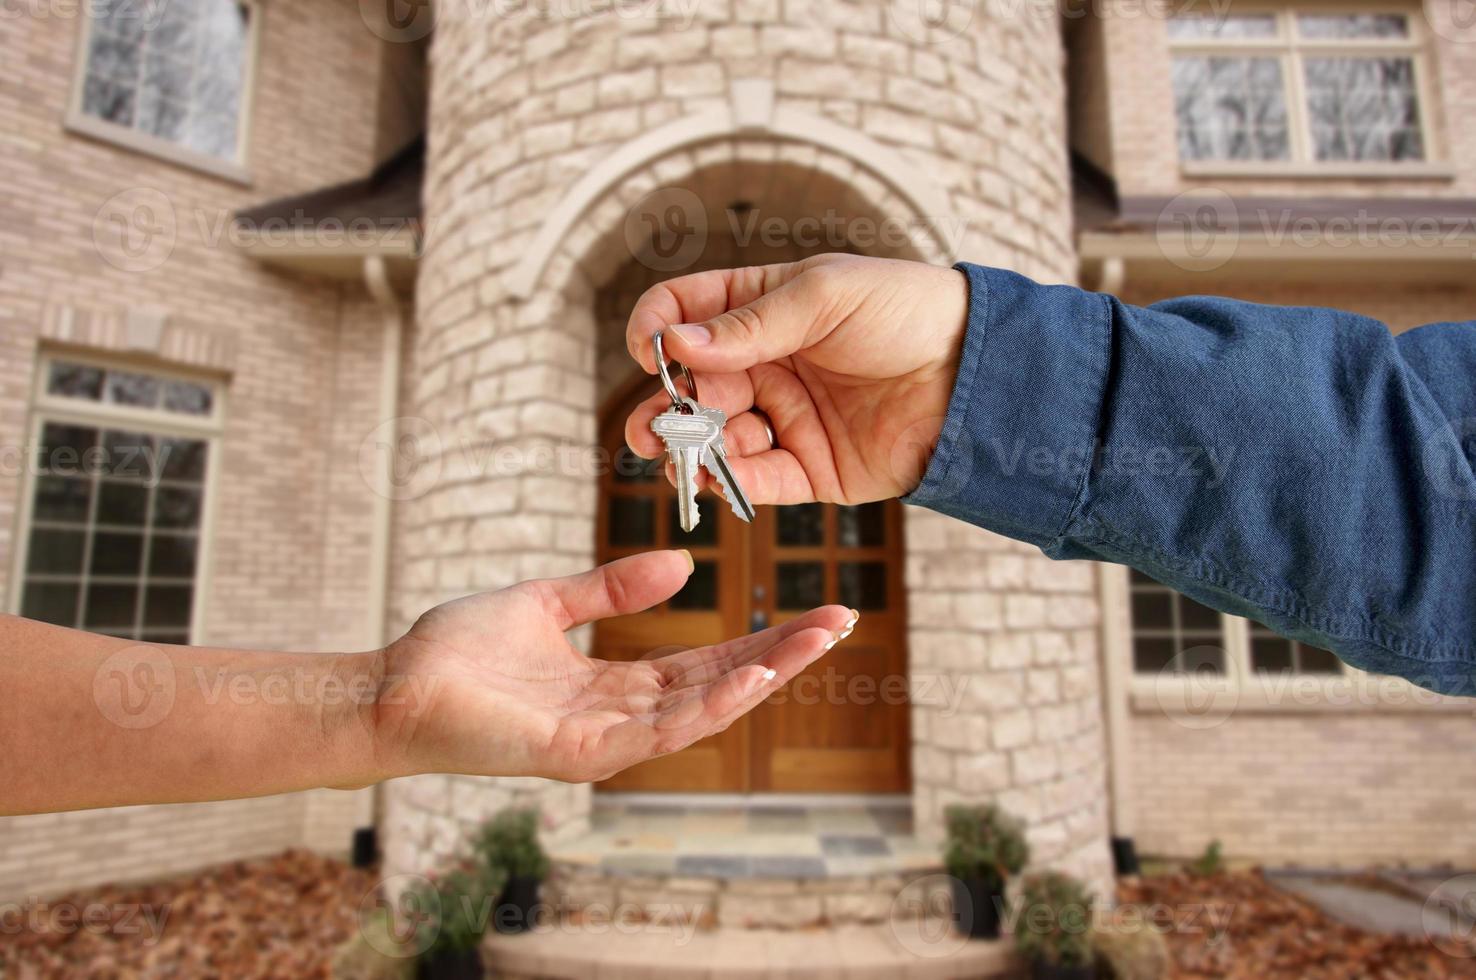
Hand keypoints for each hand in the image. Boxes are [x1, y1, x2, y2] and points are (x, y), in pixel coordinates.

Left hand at [371, 551, 851, 782]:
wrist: (391, 684)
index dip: (761, 638)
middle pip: (717, 684)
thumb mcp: (547, 604)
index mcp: (614, 685)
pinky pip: (655, 731)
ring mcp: (602, 741)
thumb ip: (612, 588)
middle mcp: (619, 717)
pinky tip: (749, 676)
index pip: (705, 661)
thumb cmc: (457, 652)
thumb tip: (682, 565)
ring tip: (814, 642)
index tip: (814, 613)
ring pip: (700, 710)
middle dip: (782, 655)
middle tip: (842, 621)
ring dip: (762, 676)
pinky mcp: (577, 754)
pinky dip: (708, 706)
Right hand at [624, 254, 967, 504]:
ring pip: (717, 438)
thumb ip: (751, 324)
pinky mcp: (811, 468)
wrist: (977, 372)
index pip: (687, 312)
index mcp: (764, 307)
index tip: (649, 351)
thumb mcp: (827, 296)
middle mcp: (766, 363)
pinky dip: (732, 482)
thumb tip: (677, 344)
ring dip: (691, 449)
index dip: (659, 329)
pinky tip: (717, 478)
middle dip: (664, 407)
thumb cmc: (908, 312)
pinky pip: (759, 479)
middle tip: (651, 428)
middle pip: (693, 386)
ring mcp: (786, 417)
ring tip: (678, 456)